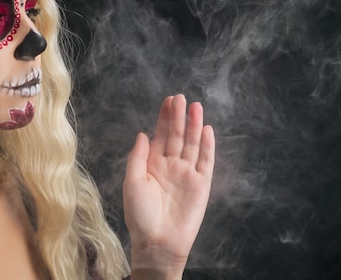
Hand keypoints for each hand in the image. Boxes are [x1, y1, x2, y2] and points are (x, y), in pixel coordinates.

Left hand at [123, 94, 214, 279]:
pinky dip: (207, 146)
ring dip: (194, 126)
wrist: (157, 242)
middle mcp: (171, 166)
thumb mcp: (132, 182)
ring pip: (192, 145)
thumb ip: (138, 157)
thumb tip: (142, 134)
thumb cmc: (140, 215)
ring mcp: (187, 174)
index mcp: (153, 164)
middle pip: (177, 136)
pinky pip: (206, 162)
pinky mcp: (201, 185)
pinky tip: (207, 130)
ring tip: (196, 107)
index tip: (168, 100)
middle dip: (179, 117)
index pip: (161, 135)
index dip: (164, 118)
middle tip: (181, 98)